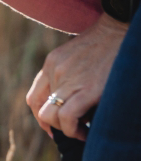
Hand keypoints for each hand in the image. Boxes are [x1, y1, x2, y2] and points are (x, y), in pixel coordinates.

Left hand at [25, 14, 126, 140]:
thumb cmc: (110, 43)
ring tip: (80, 132)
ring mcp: (68, 79)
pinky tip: (86, 132)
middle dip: (53, 125)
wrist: (125, 28)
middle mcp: (55, 71)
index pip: (34, 97)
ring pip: (50, 116)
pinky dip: (73, 130)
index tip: (53, 126)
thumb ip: (71, 71)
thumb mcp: (80, 54)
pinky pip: (67, 117)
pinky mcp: (87, 89)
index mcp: (52, 63)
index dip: (41, 116)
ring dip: (64, 129)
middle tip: (71, 129)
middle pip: (41, 109)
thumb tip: (74, 99)